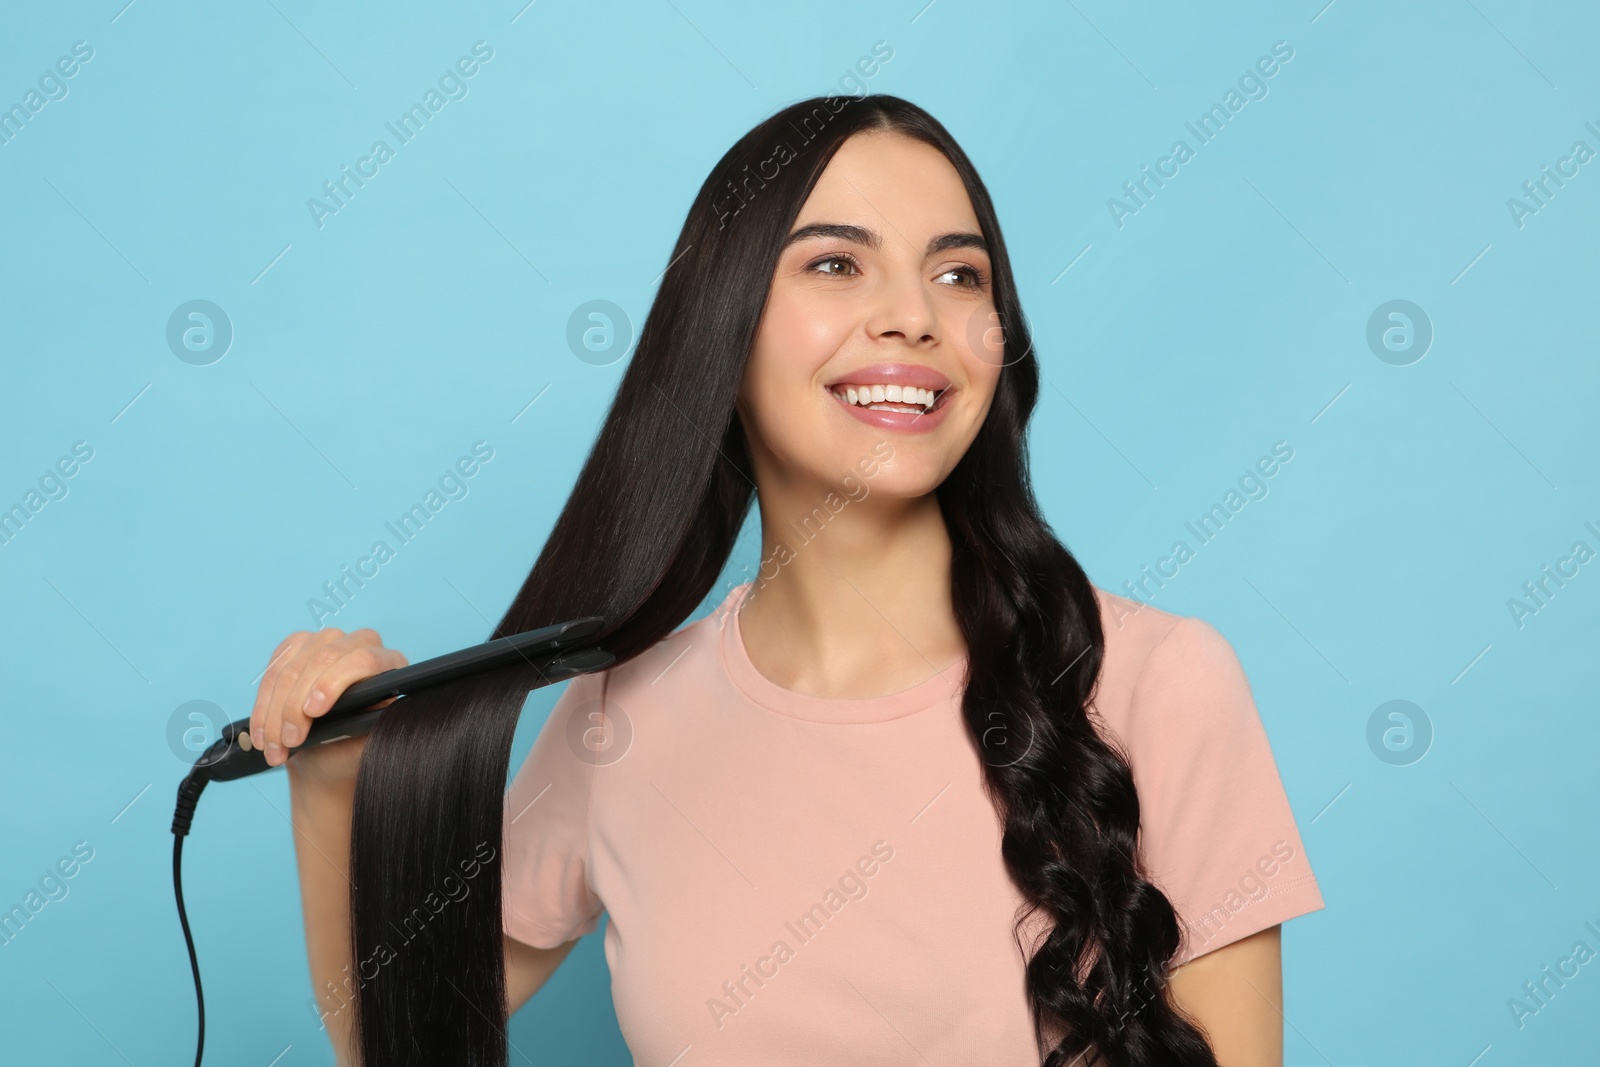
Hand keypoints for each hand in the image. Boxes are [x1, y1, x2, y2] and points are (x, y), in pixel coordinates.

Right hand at [248, 628, 407, 788]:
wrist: (328, 756)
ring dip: (275, 712)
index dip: (333, 683)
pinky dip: (263, 707)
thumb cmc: (352, 749)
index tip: (313, 712)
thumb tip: (371, 712)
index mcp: (389, 665)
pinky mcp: (297, 647)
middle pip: (322, 659)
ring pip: (291, 668)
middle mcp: (361, 643)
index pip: (363, 659)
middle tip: (290, 740)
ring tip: (274, 747)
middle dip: (297, 704)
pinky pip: (272, 672)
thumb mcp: (366, 746)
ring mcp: (327, 641)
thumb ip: (371, 728)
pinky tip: (262, 735)